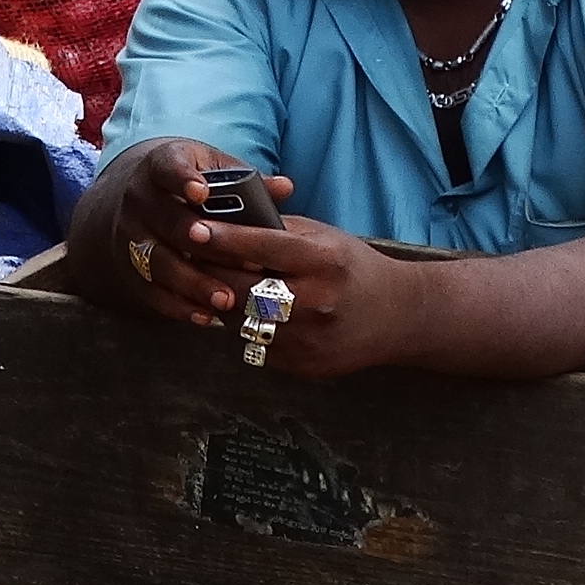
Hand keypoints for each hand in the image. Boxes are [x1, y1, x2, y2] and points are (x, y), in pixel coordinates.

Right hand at [68, 139, 294, 319]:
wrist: (141, 201)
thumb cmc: (189, 184)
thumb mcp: (212, 171)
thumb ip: (246, 182)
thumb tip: (285, 188)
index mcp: (160, 166)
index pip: (167, 168)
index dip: (182, 179)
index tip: (201, 192)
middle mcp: (138, 200)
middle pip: (167, 222)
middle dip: (201, 242)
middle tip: (236, 259)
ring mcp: (129, 236)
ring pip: (157, 262)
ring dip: (192, 282)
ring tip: (225, 298)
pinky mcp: (128, 268)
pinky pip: (150, 291)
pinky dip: (177, 306)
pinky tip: (204, 316)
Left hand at [176, 212, 437, 377]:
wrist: (395, 316)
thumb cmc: (351, 267)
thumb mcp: (325, 238)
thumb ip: (278, 230)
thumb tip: (226, 219)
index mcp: (324, 261)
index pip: (265, 247)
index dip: (225, 239)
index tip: (194, 229)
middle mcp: (316, 301)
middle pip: (244, 289)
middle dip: (211, 273)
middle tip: (189, 260)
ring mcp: (308, 338)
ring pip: (241, 322)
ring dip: (222, 304)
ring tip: (213, 286)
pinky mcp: (302, 365)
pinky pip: (254, 346)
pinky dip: (243, 329)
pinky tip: (244, 314)